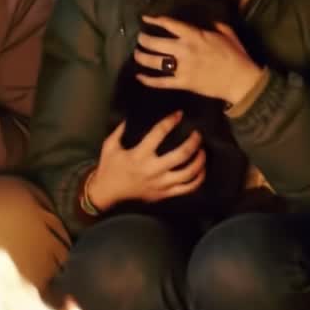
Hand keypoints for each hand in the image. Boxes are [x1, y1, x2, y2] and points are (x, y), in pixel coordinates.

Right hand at [87, 111, 205, 211]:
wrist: (107, 192)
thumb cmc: (109, 167)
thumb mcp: (110, 145)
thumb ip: (120, 129)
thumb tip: (130, 115)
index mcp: (139, 155)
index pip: (159, 134)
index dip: (170, 121)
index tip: (179, 114)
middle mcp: (152, 170)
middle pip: (181, 155)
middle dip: (193, 142)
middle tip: (197, 134)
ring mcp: (160, 184)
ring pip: (188, 174)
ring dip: (199, 161)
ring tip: (202, 151)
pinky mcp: (163, 194)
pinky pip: (186, 189)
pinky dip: (197, 180)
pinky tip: (201, 170)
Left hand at [133, 16, 264, 106]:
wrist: (240, 80)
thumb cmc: (235, 55)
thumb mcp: (226, 33)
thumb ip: (214, 25)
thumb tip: (205, 21)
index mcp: (195, 36)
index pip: (169, 24)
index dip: (155, 20)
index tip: (145, 18)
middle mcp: (184, 50)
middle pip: (156, 43)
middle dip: (144, 39)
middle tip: (140, 38)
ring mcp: (182, 67)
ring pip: (155, 62)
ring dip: (142, 57)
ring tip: (137, 54)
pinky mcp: (183, 83)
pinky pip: (161, 82)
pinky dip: (148, 80)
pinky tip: (140, 77)